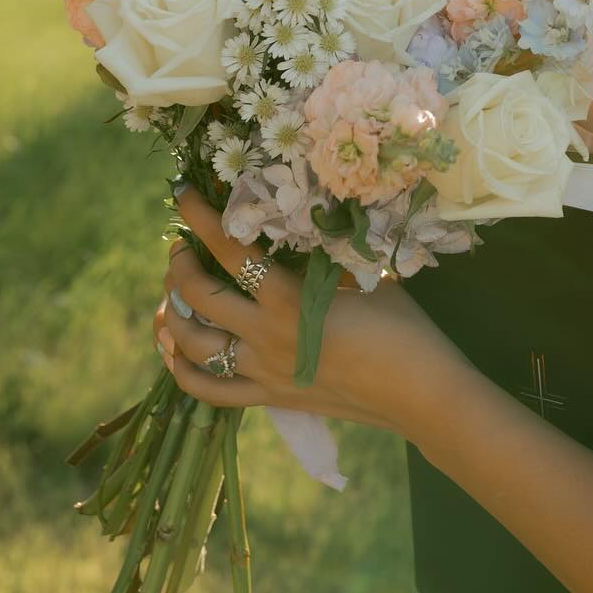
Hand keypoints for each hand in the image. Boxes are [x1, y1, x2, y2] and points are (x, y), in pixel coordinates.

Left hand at [153, 184, 462, 436]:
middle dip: (179, 265)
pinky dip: (182, 370)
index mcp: (289, 298)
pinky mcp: (269, 398)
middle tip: (181, 246)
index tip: (183, 194)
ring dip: (173, 314)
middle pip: (199, 296)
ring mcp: (262, 372)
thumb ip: (326, 258)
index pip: (230, 249)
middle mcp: (265, 335)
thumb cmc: (403, 327)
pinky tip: (175, 350)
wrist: (419, 392)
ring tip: (173, 294)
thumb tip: (305, 229)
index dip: (201, 218)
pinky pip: (209, 391)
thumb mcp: (364, 277)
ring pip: (192, 345)